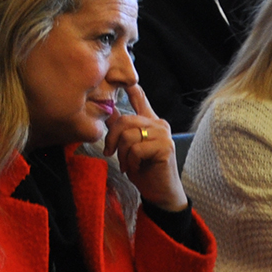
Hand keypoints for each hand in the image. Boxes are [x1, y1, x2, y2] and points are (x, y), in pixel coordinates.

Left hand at [104, 84, 187, 212]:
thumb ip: (122, 129)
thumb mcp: (128, 146)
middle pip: (124, 120)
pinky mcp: (165, 147)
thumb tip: (107, 112)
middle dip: (112, 138)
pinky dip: (130, 161)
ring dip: (122, 153)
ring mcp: (163, 134)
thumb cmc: (143, 168)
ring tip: (126, 163)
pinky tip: (136, 167)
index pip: (140, 99)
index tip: (125, 79)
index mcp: (149, 121)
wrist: (160, 191)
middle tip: (110, 153)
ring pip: (128, 135)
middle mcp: (158, 124)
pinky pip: (136, 149)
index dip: (131, 89)